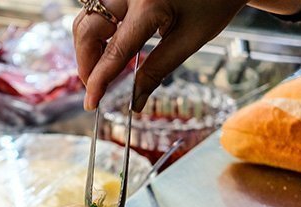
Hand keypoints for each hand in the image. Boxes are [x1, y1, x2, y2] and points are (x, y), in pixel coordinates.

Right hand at [75, 0, 248, 110]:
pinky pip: (95, 8)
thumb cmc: (215, 2)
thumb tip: (136, 100)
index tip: (92, 102)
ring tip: (100, 68)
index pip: (114, 52)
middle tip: (94, 86)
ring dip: (87, 46)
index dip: (98, 80)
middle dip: (86, 63)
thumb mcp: (189, 40)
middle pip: (87, 30)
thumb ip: (157, 70)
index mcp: (149, 6)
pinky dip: (95, 29)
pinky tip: (105, 46)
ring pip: (86, 17)